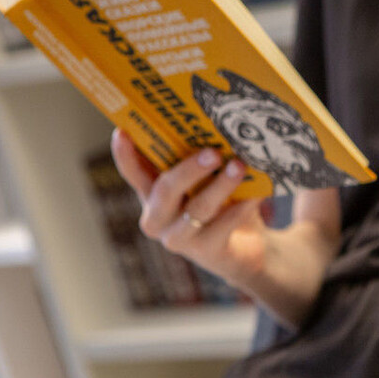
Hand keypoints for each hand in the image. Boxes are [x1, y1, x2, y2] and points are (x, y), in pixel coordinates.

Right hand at [110, 128, 269, 285]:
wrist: (246, 248)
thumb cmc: (221, 203)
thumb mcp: (205, 180)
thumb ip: (199, 159)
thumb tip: (212, 125)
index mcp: (151, 193)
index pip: (133, 171)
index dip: (125, 154)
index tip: (122, 132)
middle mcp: (158, 217)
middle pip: (165, 190)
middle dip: (188, 169)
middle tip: (213, 152)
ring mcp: (179, 238)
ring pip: (197, 209)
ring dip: (220, 185)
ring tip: (239, 166)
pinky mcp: (206, 252)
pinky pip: (223, 225)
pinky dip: (241, 207)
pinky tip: (256, 194)